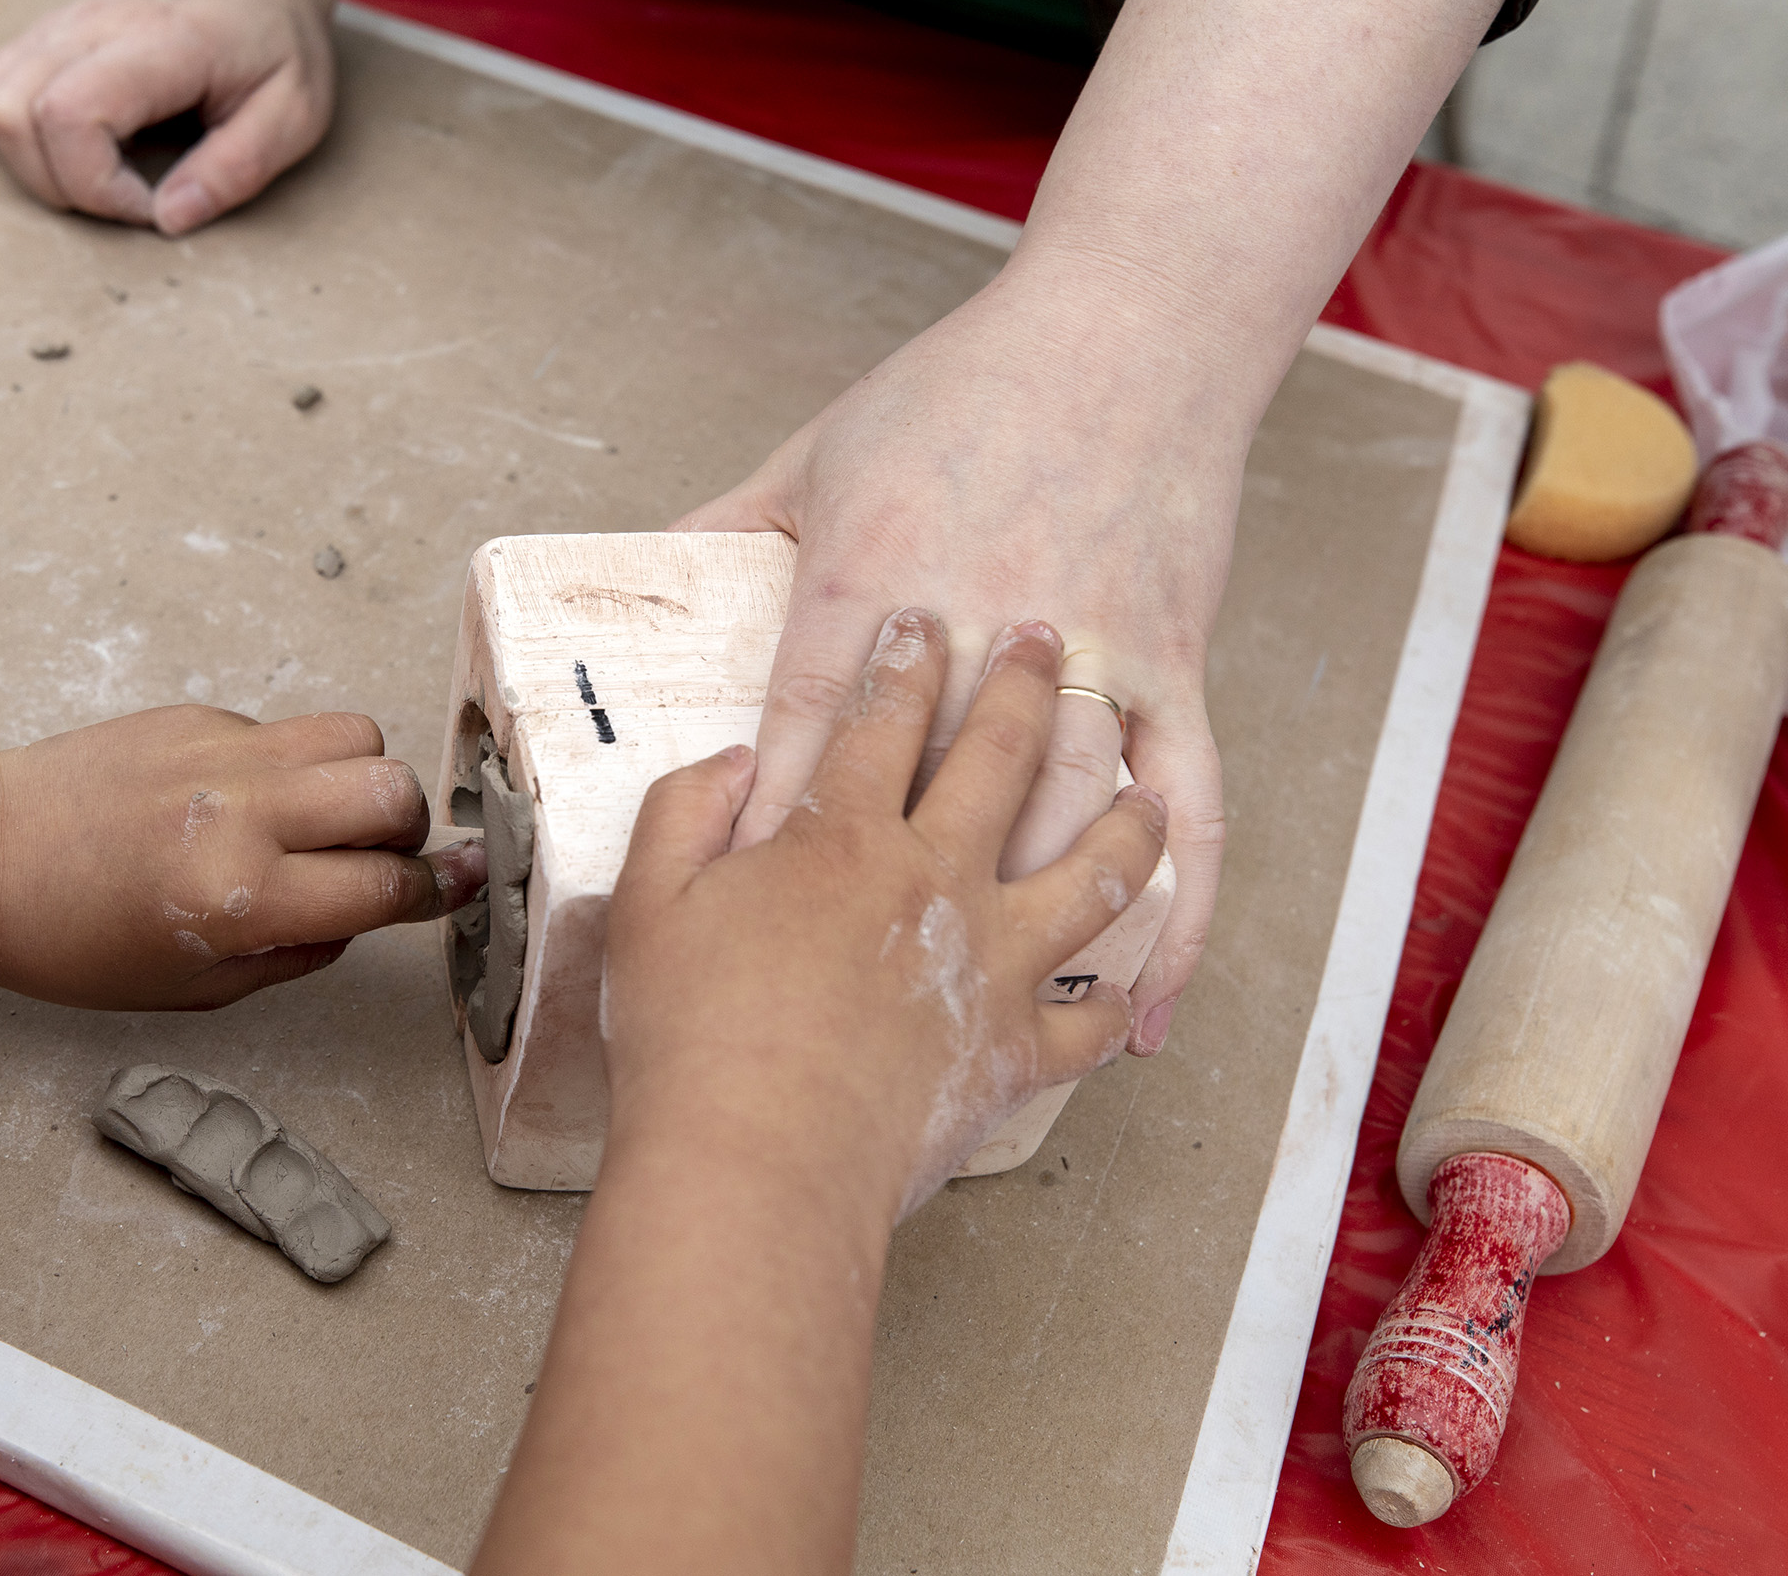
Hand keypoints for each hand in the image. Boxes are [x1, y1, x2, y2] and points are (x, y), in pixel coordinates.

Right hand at [0, 0, 341, 234]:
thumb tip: (169, 219)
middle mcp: (92, 26)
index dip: (96, 186)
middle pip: (13, 113)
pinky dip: (23, 140)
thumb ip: (236, 170)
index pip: (71, 114)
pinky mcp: (43, 40)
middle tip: (126, 198)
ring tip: (101, 177)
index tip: (150, 206)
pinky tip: (79, 151)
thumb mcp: (294, 116)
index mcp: (160, 44)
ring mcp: (59, 27)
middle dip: (60, 186)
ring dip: (34, 166)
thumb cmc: (275, 49)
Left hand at [0, 705, 482, 1009]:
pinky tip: (239, 799)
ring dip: (362, 779)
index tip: (463, 884)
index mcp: (241, 899)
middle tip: (377, 855)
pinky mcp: (198, 715)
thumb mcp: (195, 989)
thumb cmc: (74, 941)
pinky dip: (289, 765)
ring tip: (323, 815)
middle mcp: (242, 815)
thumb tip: (366, 912)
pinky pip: (286, 729)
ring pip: (355, 736)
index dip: (437, 892)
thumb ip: (296, 954)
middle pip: (392, 793)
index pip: (384, 887)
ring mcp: (221, 753)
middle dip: (405, 830)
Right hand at [602, 611, 1167, 1218]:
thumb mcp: (647, 904)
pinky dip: (1115, 1002)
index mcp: (842, 837)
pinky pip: (1092, 1019)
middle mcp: (936, 881)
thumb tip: (734, 761)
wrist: (758, 1166)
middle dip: (1025, 683)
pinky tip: (1125, 990)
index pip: (883, 714)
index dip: (905, 656)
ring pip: (1093, 872)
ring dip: (1125, 822)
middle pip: (1003, 757)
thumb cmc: (692, 1043)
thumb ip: (683, 811)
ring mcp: (993, 965)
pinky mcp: (1016, 1051)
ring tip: (1141, 793)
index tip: (921, 621)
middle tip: (1042, 637)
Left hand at [675, 295, 1232, 1054]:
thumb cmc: (962, 389)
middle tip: (849, 1018)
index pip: (814, 732)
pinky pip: (1182, 811)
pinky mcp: (1173, 670)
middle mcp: (984, 632)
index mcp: (879, 582)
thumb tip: (634, 581)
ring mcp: (1091, 657)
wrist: (1123, 330)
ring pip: (1062, 821)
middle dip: (895, 912)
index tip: (743, 929)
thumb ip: (725, 529)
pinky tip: (1142, 1003)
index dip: (776, 835)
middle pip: (936, 800)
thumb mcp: (815, 451)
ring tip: (979, 1033)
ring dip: (1025, 930)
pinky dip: (1173, 914)